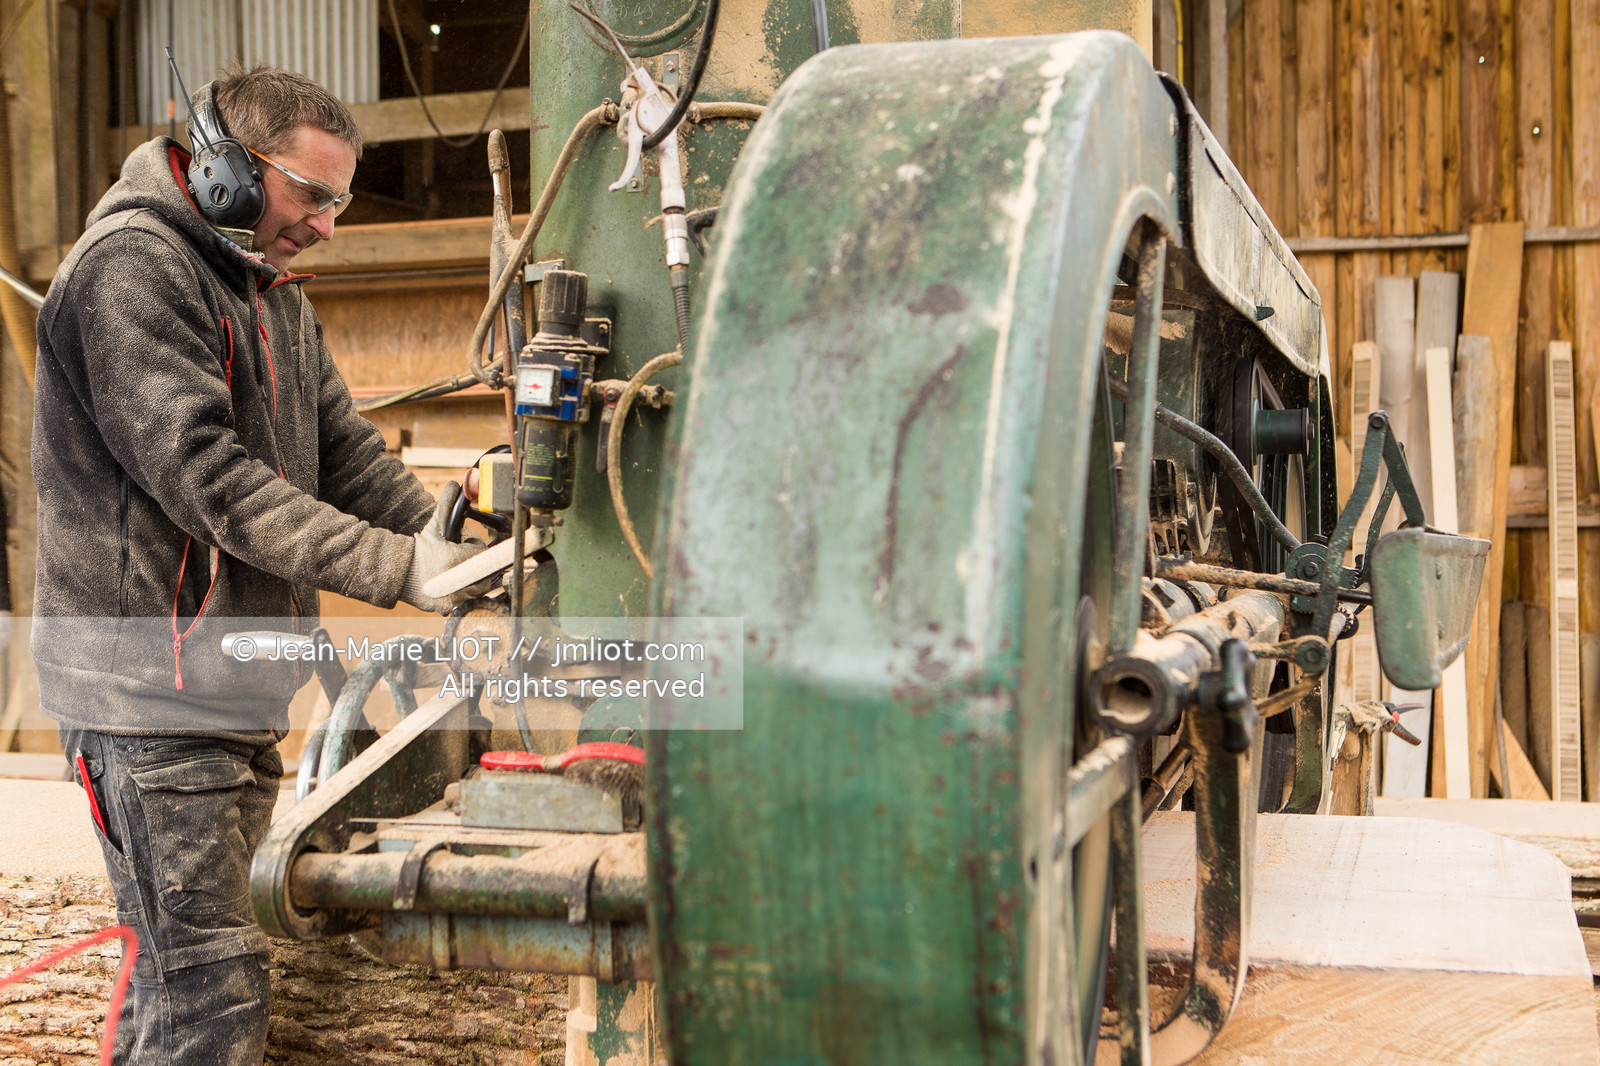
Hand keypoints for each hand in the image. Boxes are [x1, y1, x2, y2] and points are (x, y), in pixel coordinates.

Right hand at [399, 482, 485, 612]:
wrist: (396, 572)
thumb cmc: (419, 549)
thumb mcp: (434, 527)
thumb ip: (446, 505)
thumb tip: (455, 484)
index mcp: (455, 559)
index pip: (481, 554)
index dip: (476, 548)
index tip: (467, 546)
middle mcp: (456, 580)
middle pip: (484, 574)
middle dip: (477, 565)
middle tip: (463, 559)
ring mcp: (453, 597)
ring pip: (478, 589)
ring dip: (473, 580)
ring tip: (458, 571)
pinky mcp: (446, 608)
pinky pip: (465, 602)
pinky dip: (462, 594)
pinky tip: (451, 585)